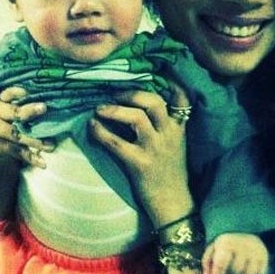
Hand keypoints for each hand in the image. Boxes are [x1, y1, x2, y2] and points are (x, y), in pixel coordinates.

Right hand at [0, 87, 54, 168]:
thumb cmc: (13, 121)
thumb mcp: (16, 109)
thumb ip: (26, 103)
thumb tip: (53, 99)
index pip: (7, 92)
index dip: (18, 92)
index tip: (30, 92)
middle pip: (12, 112)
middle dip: (28, 111)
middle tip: (44, 108)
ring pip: (15, 134)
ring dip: (34, 141)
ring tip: (51, 145)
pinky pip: (15, 151)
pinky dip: (30, 157)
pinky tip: (42, 163)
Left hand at [89, 84, 193, 225]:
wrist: (173, 203)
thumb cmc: (169, 173)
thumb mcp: (175, 144)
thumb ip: (163, 125)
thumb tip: (136, 105)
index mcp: (178, 128)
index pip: (181, 98)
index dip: (169, 81)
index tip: (156, 70)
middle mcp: (168, 134)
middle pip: (154, 102)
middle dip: (131, 93)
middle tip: (114, 93)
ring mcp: (155, 149)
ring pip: (137, 118)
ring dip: (115, 110)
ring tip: (99, 108)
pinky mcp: (140, 164)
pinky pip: (117, 143)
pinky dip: (102, 132)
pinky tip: (93, 127)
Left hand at [202, 233, 268, 273]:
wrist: (243, 234)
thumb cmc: (224, 247)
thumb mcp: (213, 250)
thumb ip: (207, 264)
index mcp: (227, 242)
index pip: (222, 263)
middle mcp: (243, 244)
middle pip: (236, 271)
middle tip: (228, 271)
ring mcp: (256, 250)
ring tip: (237, 271)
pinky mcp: (265, 257)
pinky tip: (246, 271)